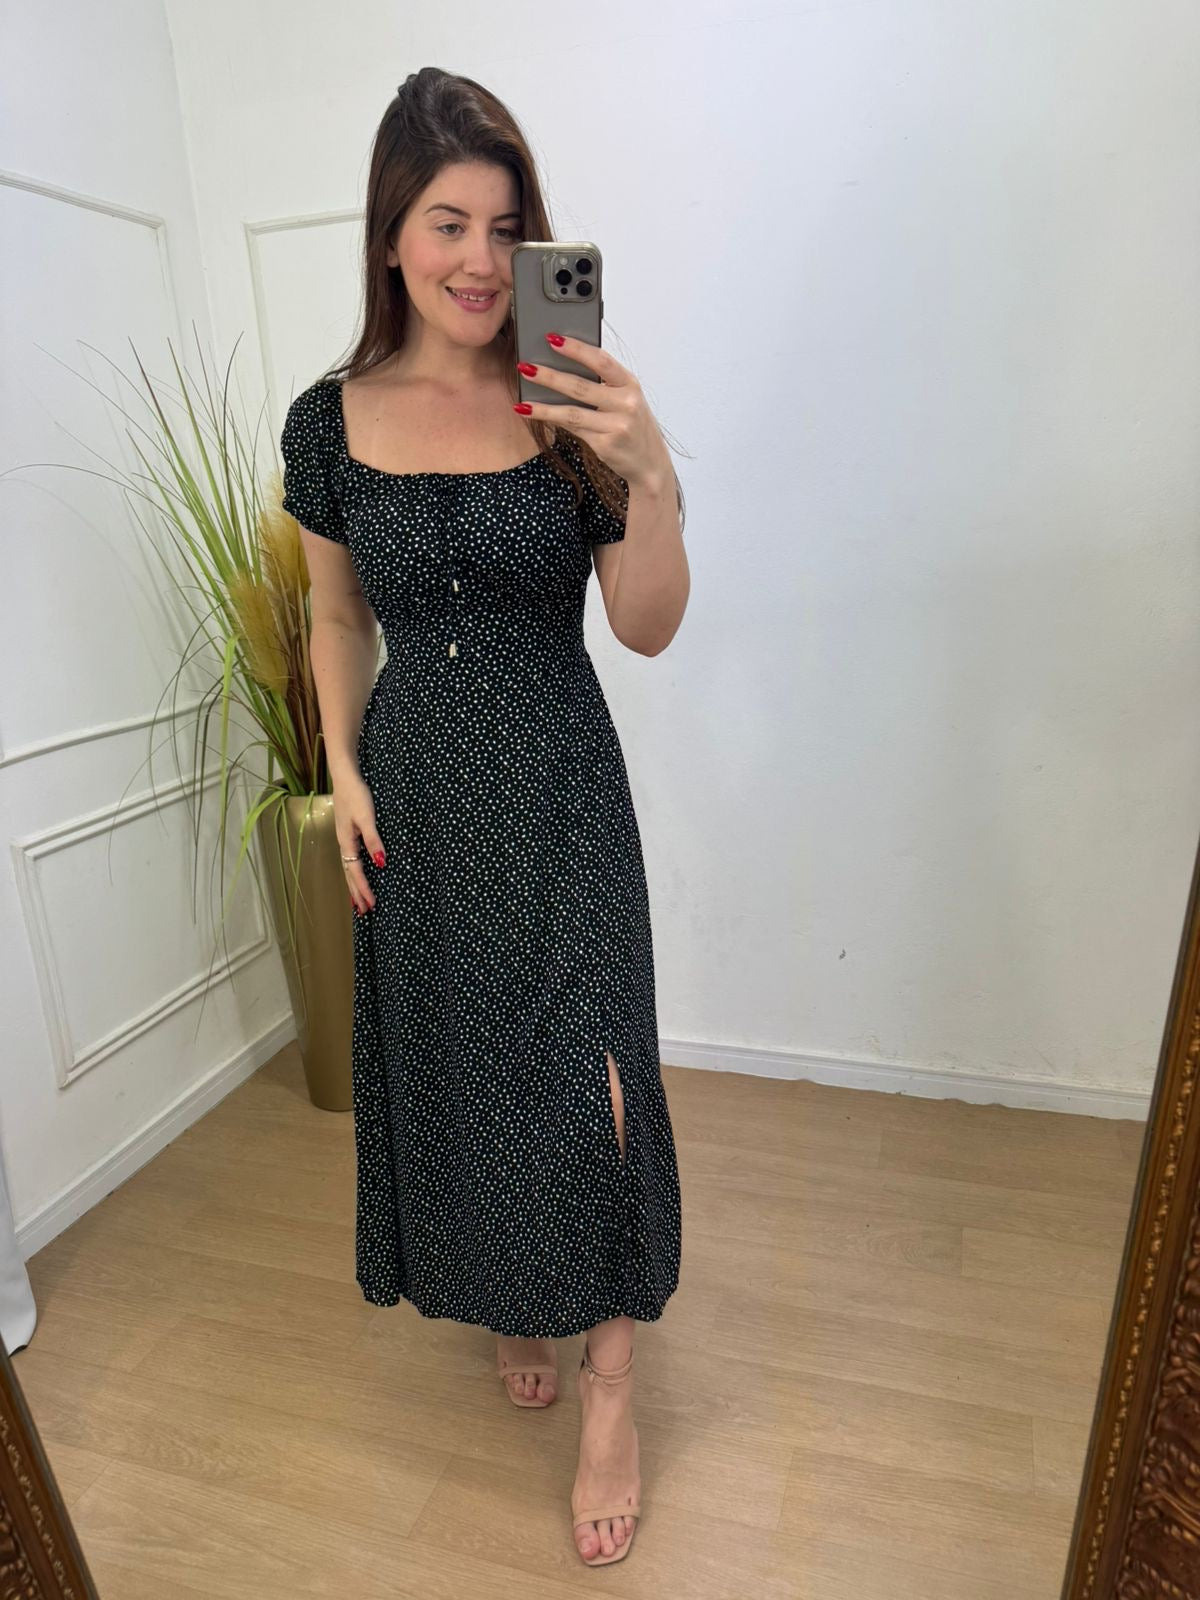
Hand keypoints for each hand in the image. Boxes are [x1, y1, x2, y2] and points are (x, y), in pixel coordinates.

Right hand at [335, 772, 384, 915]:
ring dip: (354, 885)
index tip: (372, 905)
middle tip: (365, 912)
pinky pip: (350, 860)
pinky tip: (358, 873)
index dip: (364, 889)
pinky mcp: (348, 834)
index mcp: (347, 843)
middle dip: (357, 893)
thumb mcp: (367, 817)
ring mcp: (344, 839)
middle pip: (349, 874)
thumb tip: (380, 863)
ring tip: (359, 901)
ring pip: (348, 868)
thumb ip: (374, 840)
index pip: (356, 872)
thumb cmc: (357, 795)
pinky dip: (353, 872)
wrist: (345, 777)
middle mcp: (344, 844)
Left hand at [514, 334, 670, 490]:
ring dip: (543, 404)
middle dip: (550, 376)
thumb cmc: (633, 426)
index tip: (552, 339)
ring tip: (522, 398)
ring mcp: (616, 426)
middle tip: (525, 366)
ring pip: (572, 411)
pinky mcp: (605, 444)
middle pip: (581, 386)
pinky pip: (573, 428)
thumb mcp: (626, 400)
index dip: (576, 349)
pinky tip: (533, 413)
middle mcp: (626, 403)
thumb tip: (563, 369)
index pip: (601, 361)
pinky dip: (551, 419)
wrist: (650, 464)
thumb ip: (604, 385)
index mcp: (630, 384)